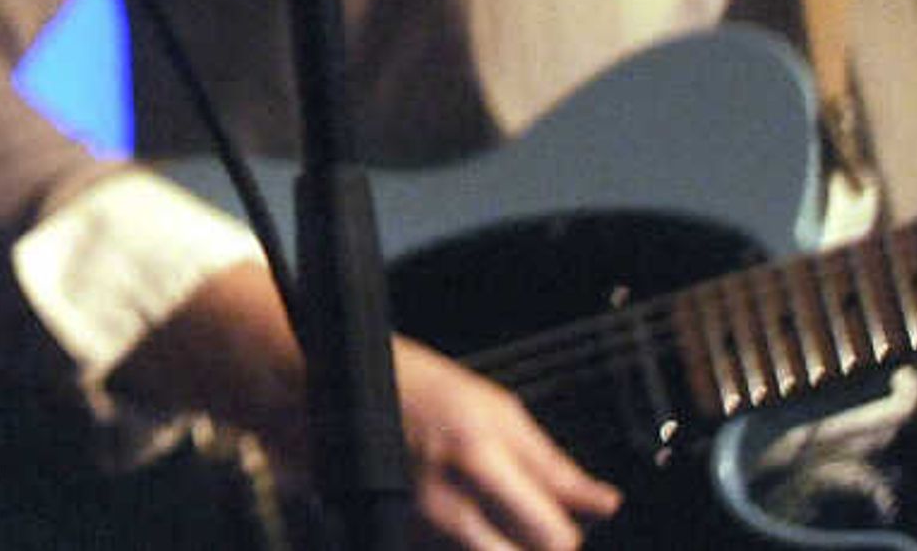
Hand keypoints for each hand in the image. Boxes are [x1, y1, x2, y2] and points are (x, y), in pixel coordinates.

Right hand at [119, 261, 618, 550]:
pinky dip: (457, 541)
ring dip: (495, 543)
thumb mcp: (488, 406)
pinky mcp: (393, 535)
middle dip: (536, 544)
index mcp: (482, 455)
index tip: (561, 521)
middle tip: (527, 522)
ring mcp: (419, 523)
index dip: (564, 532)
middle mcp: (450, 498)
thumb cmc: (406, 383)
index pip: (556, 536)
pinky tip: (448, 514)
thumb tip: (605, 503)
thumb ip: (548, 462)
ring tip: (480, 509)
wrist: (312, 382)